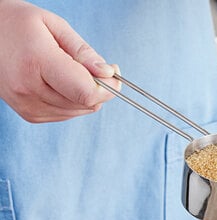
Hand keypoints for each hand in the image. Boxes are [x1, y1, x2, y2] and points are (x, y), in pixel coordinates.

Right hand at [0, 0, 118, 122]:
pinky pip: (67, 114)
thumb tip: (108, 74)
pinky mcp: (29, 115)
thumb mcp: (53, 24)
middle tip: (93, 67)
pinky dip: (71, 100)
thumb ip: (83, 52)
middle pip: (86, 103)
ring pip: (79, 111)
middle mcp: (30, 89)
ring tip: (67, 70)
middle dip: (99, 88)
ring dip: (84, 94)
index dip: (108, 87)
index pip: (86, 92)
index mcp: (37, 62)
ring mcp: (27, 105)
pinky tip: (58, 81)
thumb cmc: (18, 23)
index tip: (113, 73)